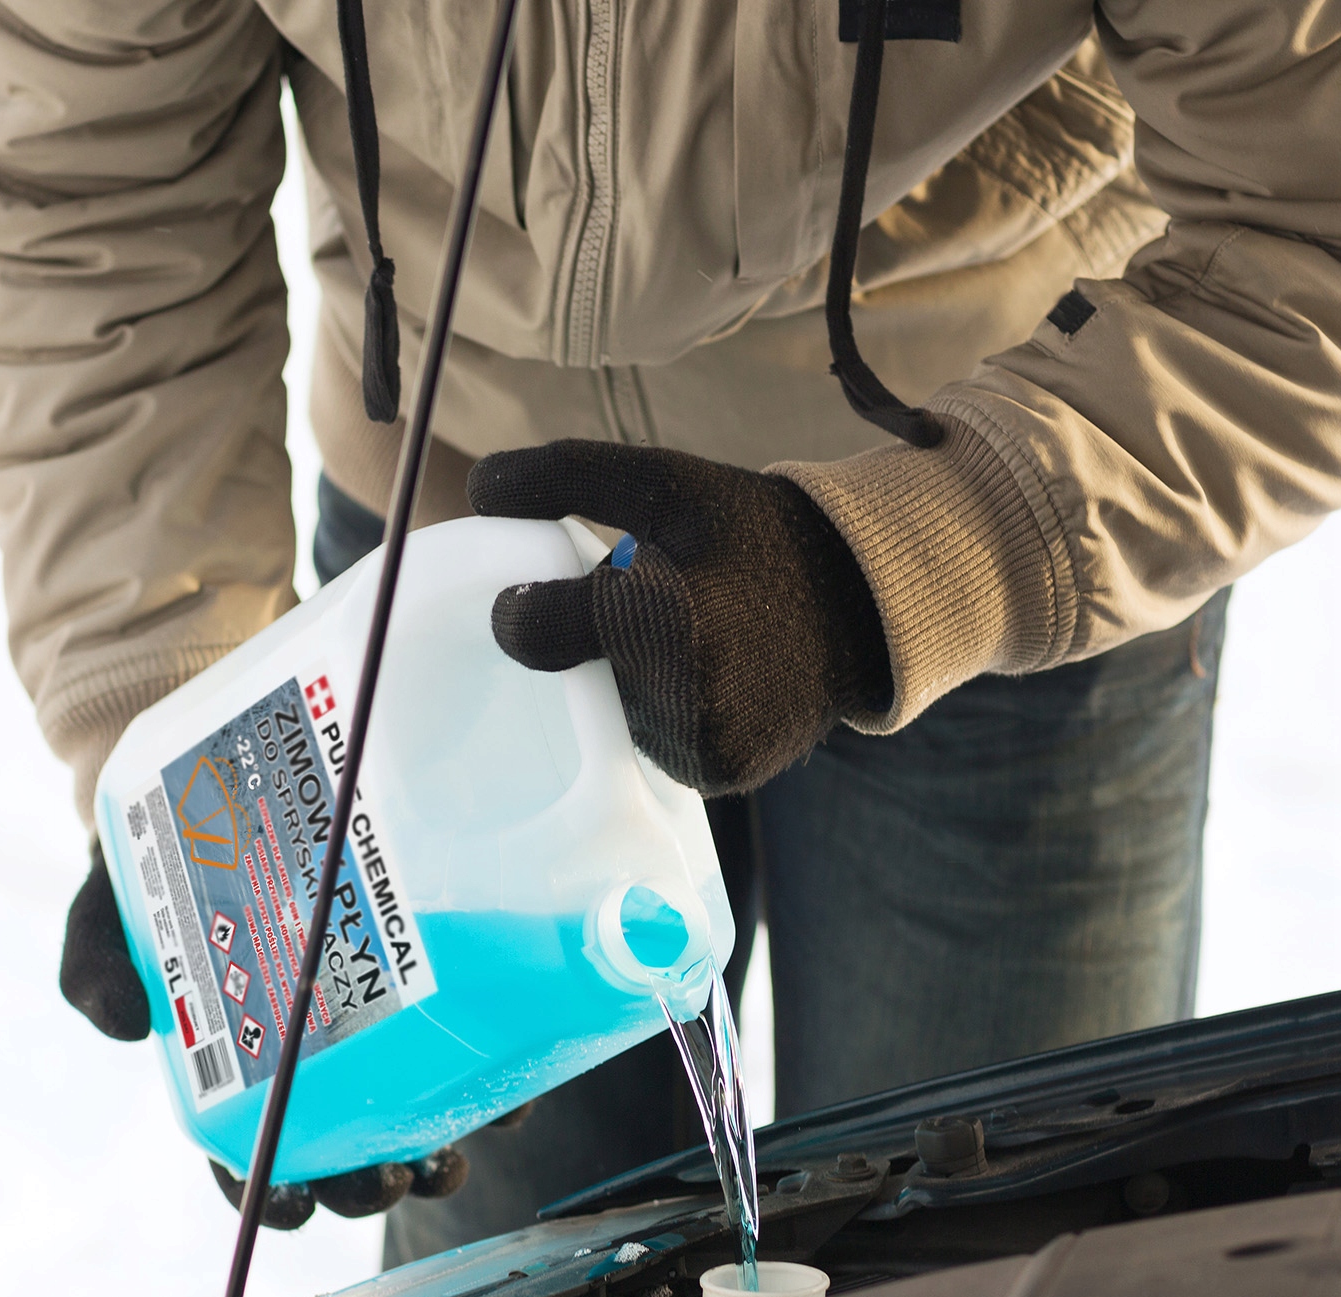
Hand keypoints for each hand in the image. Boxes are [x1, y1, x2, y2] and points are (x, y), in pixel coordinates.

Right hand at [59, 847, 474, 1224]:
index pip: (250, 1160)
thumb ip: (93, 961)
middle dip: (366, 1185)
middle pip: (339, 1154)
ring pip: (408, 1118)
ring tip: (448, 1157)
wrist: (224, 789)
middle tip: (392, 1178)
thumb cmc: (160, 869)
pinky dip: (488, 1078)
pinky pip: (466, 1047)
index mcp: (231, 1073)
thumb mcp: (107, 908)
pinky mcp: (428, 987)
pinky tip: (509, 1085)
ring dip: (434, 1154)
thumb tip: (122, 1027)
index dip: (272, 1198)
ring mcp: (372, 1030)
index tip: (294, 1205)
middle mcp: (307, 1064)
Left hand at [466, 441, 893, 794]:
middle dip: (595, 646)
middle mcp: (681, 694)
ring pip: (616, 720)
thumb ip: (566, 477)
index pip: (535, 634)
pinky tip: (706, 678)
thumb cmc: (749, 534)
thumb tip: (479, 488)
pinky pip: (658, 751)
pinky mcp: (720, 775)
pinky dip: (667, 717)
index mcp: (660, 615)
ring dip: (630, 684)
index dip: (522, 613)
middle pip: (578, 679)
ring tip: (682, 642)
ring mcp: (703, 744)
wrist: (861, 602)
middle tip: (642, 612)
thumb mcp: (664, 483)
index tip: (528, 600)